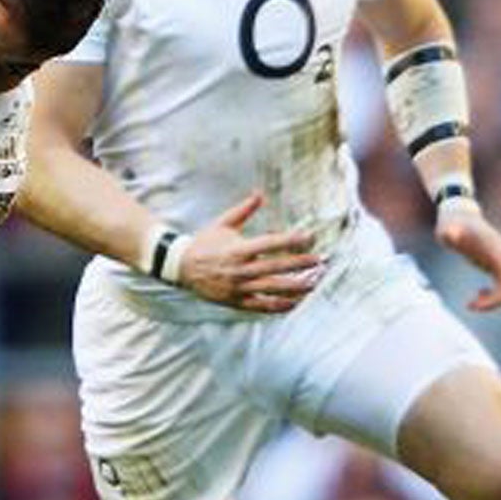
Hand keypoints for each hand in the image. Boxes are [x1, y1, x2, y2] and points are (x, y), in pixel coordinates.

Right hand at [175, 191, 320, 312]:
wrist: (180, 268)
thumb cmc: (204, 243)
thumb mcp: (222, 224)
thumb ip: (243, 210)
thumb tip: (260, 194)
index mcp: (237, 249)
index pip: (270, 244)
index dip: (292, 240)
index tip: (310, 237)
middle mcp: (239, 270)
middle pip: (276, 267)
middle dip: (300, 264)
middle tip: (320, 260)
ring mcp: (238, 287)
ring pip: (273, 289)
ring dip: (296, 287)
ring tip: (314, 283)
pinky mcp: (236, 301)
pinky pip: (262, 306)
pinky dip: (280, 305)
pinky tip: (295, 302)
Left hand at [436, 198, 500, 310]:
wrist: (459, 217)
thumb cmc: (453, 225)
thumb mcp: (448, 230)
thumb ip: (450, 232)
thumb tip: (450, 233)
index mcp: (500, 253)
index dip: (496, 299)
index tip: (475, 304)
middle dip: (493, 303)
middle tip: (470, 306)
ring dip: (493, 300)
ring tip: (471, 304)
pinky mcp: (499, 263)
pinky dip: (494, 294)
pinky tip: (478, 294)